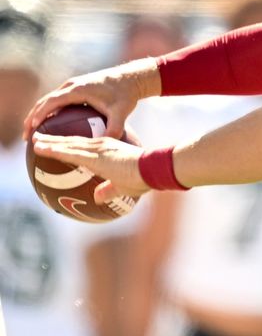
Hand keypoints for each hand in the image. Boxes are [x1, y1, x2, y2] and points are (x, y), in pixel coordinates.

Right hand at [24, 59, 159, 139]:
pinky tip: (49, 124)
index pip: (52, 102)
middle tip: (26, 136)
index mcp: (78, 89)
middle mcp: (72, 85)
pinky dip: (49, 110)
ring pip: (50, 100)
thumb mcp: (121, 112)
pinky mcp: (77, 87)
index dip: (39, 115)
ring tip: (32, 131)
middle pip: (45, 101)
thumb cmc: (126, 94)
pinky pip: (58, 100)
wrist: (132, 78)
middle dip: (33, 117)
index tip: (32, 129)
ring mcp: (73, 85)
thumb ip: (115, 128)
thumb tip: (108, 144)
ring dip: (38, 113)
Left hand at [32, 133, 148, 201]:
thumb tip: (98, 198)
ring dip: (49, 142)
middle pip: (73, 141)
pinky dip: (53, 150)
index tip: (58, 143)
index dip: (70, 144)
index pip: (85, 146)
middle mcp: (101, 145)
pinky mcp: (94, 156)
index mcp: (108, 151)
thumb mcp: (124, 187)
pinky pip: (69, 152)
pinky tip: (40, 148)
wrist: (153, 170)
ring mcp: (97, 149)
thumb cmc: (144, 178)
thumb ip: (109, 190)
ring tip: (34, 140)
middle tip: (39, 137)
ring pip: (68, 144)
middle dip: (55, 139)